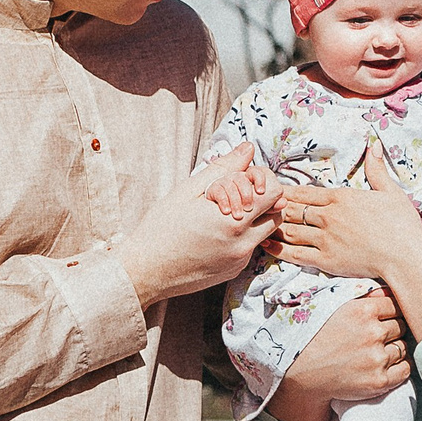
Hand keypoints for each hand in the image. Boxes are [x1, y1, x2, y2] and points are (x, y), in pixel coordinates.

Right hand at [114, 145, 279, 307]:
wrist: (144, 271)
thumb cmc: (160, 229)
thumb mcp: (188, 191)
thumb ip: (224, 169)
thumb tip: (248, 149)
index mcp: (233, 221)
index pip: (275, 193)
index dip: (262, 180)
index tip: (243, 179)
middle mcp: (242, 244)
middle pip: (277, 213)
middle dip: (262, 200)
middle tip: (235, 195)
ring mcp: (240, 260)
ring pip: (265, 232)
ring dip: (253, 218)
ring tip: (223, 213)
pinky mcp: (234, 271)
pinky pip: (249, 247)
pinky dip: (240, 236)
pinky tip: (214, 234)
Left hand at [262, 153, 421, 281]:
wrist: (405, 256)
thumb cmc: (402, 224)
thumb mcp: (391, 191)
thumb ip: (377, 169)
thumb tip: (375, 145)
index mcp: (341, 198)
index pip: (305, 192)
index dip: (286, 191)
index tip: (272, 188)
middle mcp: (328, 217)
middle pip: (292, 209)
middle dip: (274, 206)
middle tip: (257, 204)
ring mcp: (325, 239)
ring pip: (290, 230)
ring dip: (272, 225)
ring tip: (257, 222)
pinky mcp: (325, 260)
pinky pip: (295, 253)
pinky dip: (278, 249)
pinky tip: (266, 244)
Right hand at [267, 288, 413, 420]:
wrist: (300, 373)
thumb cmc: (317, 338)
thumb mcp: (336, 308)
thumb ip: (365, 298)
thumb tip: (390, 289)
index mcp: (363, 311)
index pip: (395, 305)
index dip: (389, 313)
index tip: (381, 319)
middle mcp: (372, 333)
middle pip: (401, 326)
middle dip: (392, 331)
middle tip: (376, 338)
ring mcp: (376, 358)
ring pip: (403, 348)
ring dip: (394, 350)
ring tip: (375, 352)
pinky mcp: (378, 380)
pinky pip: (405, 370)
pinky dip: (399, 368)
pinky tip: (385, 366)